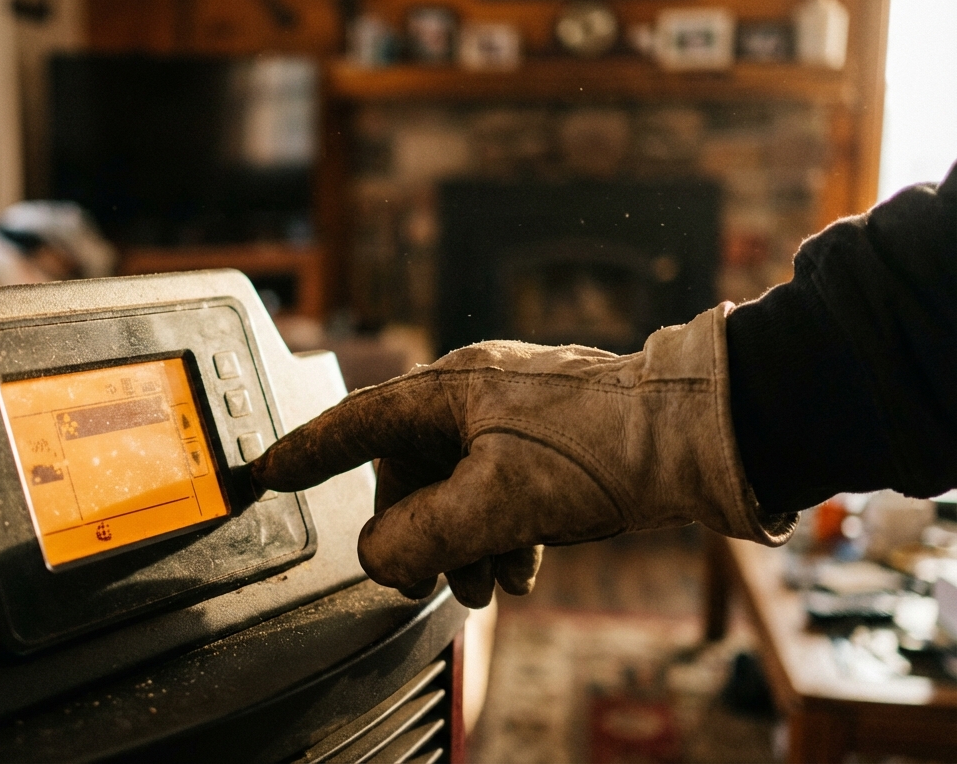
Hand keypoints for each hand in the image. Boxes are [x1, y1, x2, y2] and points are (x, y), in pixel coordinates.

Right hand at [252, 306, 794, 608]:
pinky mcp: (547, 439)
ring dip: (462, 542)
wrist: (705, 436)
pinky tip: (522, 564)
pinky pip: (496, 491)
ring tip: (489, 582)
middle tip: (431, 577)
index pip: (355, 424)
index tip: (265, 473)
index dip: (306, 453)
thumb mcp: (501, 503)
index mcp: (449, 389)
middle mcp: (474, 394)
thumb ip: (423, 536)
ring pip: (455, 487)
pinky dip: (499, 532)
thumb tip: (377, 558)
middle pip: (408, 471)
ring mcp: (512, 415)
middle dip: (417, 532)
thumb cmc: (609, 448)